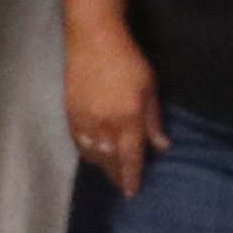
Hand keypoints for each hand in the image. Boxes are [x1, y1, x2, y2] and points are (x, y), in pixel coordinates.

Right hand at [64, 23, 167, 199]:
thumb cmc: (128, 60)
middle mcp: (105, 125)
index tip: (132, 192)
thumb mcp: (150, 88)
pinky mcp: (70, 112)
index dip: (131, 177)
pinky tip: (91, 153)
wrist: (94, 40)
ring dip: (101, 165)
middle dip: (116, 175)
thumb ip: (153, 119)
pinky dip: (85, 151)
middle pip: (110, 160)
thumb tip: (162, 146)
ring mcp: (85, 120)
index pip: (130, 157)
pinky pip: (77, 141)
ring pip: (92, 153)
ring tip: (108, 170)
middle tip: (121, 186)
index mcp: (128, 119)